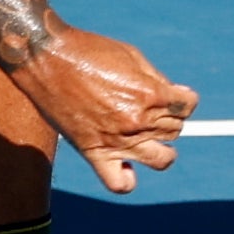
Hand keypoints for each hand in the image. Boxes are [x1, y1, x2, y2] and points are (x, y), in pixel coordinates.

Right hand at [6, 26, 197, 193]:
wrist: (46, 58)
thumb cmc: (88, 51)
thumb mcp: (131, 55)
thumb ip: (156, 79)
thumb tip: (172, 96)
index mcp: (150, 93)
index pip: (188, 105)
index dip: (182, 99)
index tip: (170, 94)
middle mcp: (137, 120)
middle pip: (176, 130)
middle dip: (168, 118)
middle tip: (149, 109)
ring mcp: (117, 140)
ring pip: (162, 159)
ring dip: (162, 149)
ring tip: (148, 139)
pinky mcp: (94, 152)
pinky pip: (120, 183)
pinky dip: (128, 180)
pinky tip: (127, 166)